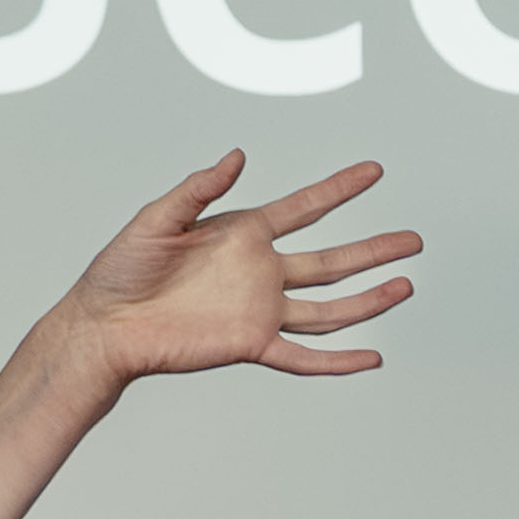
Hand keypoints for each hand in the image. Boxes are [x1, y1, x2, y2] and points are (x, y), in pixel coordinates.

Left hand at [50, 151, 421, 388]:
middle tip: (413, 240)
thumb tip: (237, 157)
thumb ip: (199, 189)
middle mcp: (260, 272)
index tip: (374, 171)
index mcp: (243, 234)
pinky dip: (338, 362)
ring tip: (405, 288)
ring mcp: (259, 310)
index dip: (340, 189)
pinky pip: (302, 356)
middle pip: (331, 259)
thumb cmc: (121, 270)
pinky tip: (371, 358)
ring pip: (328, 307)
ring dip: (368, 300)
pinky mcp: (250, 344)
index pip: (304, 208)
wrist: (105, 325)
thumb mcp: (157, 218)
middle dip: (373, 250)